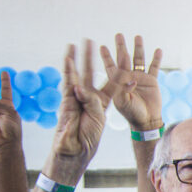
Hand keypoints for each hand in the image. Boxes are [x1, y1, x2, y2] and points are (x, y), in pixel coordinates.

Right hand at [48, 41, 106, 179]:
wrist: (74, 150)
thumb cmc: (88, 138)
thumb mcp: (98, 119)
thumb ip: (94, 103)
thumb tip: (86, 88)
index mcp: (102, 102)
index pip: (111, 84)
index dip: (118, 73)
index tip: (124, 60)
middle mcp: (89, 97)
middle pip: (92, 73)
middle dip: (93, 57)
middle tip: (90, 41)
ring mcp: (76, 98)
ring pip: (79, 74)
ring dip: (79, 58)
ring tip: (78, 42)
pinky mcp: (66, 101)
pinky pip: (67, 83)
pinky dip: (67, 71)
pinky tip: (68, 58)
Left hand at [98, 34, 162, 130]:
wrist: (146, 120)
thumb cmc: (131, 113)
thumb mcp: (121, 102)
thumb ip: (122, 89)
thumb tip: (129, 78)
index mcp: (118, 81)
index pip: (111, 66)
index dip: (106, 56)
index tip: (102, 46)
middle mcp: (128, 76)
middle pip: (123, 58)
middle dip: (121, 47)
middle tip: (118, 35)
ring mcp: (140, 77)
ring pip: (138, 59)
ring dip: (138, 48)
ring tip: (137, 37)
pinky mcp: (151, 80)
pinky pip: (154, 67)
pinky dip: (156, 59)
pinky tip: (157, 50)